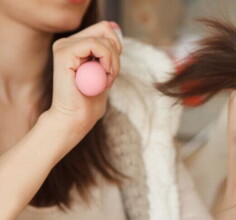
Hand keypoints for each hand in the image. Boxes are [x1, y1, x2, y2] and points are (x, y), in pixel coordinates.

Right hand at [47, 20, 121, 140]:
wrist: (74, 119)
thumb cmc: (89, 102)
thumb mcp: (105, 71)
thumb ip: (109, 50)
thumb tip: (115, 27)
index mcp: (75, 46)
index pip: (105, 30)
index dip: (116, 49)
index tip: (112, 71)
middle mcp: (67, 42)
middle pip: (106, 29)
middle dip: (116, 54)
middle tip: (110, 76)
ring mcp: (64, 46)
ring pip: (103, 39)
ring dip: (112, 62)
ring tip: (105, 81)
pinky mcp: (64, 52)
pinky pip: (96, 45)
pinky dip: (107, 62)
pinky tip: (102, 79)